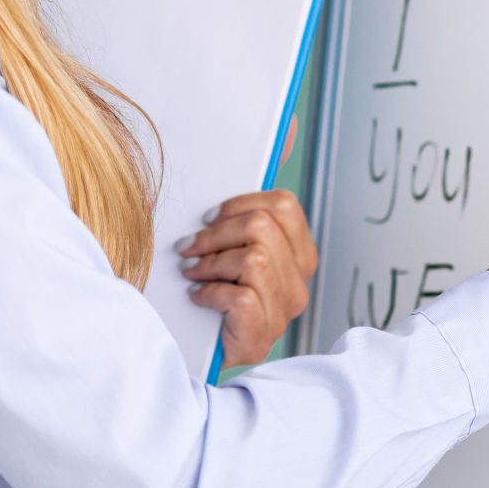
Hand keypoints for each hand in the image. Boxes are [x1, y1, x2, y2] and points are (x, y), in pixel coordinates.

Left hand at [176, 188, 316, 368]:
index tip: (208, 217)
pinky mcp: (262, 336)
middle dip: (216, 234)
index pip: (284, 205)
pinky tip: (198, 297)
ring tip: (191, 271)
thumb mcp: (229, 246)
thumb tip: (277, 139)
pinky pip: (241, 298)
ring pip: (253, 260)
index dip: (240, 204)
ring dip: (211, 263)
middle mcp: (298, 283)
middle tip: (189, 247)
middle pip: (263, 228)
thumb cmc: (213, 288)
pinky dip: (211, 292)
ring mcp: (283, 312)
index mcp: (299, 254)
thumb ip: (241, 212)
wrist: (199, 348)